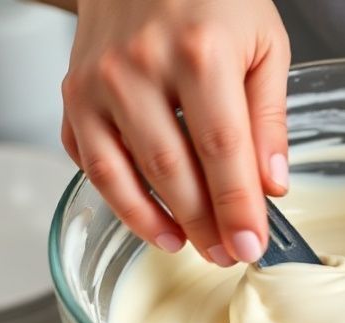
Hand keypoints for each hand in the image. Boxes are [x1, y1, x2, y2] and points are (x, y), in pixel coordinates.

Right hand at [60, 0, 290, 264]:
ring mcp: (98, 81)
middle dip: (203, 224)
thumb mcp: (264, 44)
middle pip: (172, 170)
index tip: (252, 245)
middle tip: (225, 255)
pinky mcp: (73, 93)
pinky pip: (89, 161)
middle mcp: (140, 66)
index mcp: (200, 52)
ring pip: (123, 173)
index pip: (222, 148)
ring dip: (158, 221)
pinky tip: (150, 219)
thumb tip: (271, 186)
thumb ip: (269, 117)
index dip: (237, 206)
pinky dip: (118, 198)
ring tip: (188, 245)